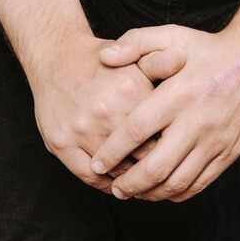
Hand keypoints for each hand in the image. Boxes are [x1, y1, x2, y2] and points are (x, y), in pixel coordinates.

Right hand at [24, 31, 168, 191]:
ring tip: (144, 185)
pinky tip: (117, 184)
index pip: (163, 135)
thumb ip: (161, 62)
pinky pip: (90, 176)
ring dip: (132, 181)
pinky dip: (107, 184)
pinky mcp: (62, 143)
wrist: (57, 59)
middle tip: (164, 176)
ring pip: (117, 170)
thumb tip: (182, 57)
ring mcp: (82, 130)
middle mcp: (106, 112)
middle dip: (155, 169)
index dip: (173, 148)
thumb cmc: (103, 62)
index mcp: (130, 91)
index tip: (178, 155)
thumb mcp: (135, 55)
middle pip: (143, 156)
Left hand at [91, 22, 239, 201]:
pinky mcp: (229, 152)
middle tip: (114, 189)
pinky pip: (200, 183)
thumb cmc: (209, 48)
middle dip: (129, 184)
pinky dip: (178, 193)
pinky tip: (163, 190)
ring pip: (178, 182)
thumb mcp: (172, 35)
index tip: (96, 163)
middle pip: (156, 167)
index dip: (113, 151)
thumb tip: (104, 57)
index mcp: (178, 94)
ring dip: (151, 194)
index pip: (137, 130)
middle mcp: (197, 121)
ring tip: (135, 193)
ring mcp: (215, 140)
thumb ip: (135, 43)